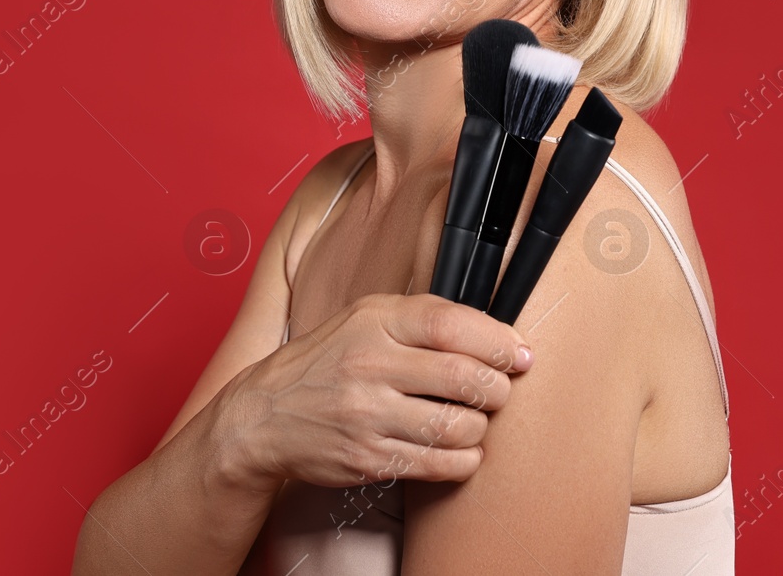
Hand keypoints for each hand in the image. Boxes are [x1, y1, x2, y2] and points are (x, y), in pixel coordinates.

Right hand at [219, 292, 533, 490]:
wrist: (264, 416)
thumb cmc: (327, 362)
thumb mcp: (364, 318)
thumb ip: (422, 318)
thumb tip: (496, 336)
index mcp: (374, 321)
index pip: (451, 325)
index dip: (497, 341)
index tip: (518, 354)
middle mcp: (370, 364)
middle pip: (464, 377)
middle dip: (498, 388)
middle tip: (499, 390)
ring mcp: (368, 414)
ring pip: (458, 425)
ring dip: (481, 427)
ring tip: (475, 420)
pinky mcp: (369, 457)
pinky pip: (439, 464)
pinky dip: (464, 459)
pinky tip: (460, 449)